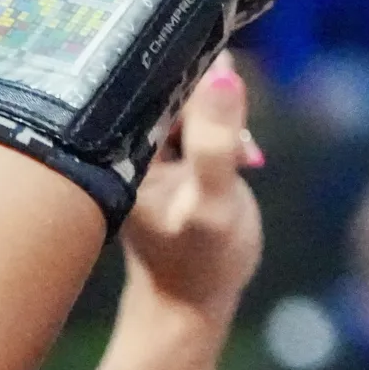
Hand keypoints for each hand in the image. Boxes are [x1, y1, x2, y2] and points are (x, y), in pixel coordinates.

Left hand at [121, 53, 263, 326]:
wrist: (193, 305)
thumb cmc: (201, 261)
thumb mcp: (212, 202)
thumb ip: (216, 141)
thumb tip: (224, 70)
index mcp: (121, 146)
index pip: (149, 80)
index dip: (187, 66)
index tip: (223, 63)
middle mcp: (129, 142)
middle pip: (171, 86)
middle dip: (214, 97)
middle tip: (238, 134)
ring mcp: (151, 151)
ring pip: (190, 103)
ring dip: (226, 118)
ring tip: (246, 156)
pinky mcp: (173, 160)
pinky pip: (200, 123)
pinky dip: (228, 133)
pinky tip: (247, 156)